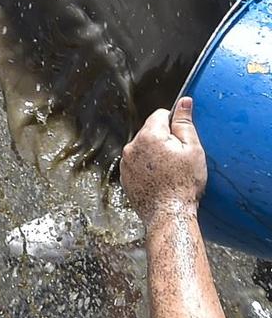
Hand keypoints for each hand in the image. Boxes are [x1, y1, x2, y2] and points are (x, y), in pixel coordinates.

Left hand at [121, 96, 208, 220]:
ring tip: (171, 173)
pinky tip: (161, 181)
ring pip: (144, 149)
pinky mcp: (125, 176)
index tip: (182, 139)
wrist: (169, 215)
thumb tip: (184, 102)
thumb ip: (185, 123)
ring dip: (155, 155)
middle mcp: (131, 146)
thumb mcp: (193, 150)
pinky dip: (148, 169)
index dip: (174, 125)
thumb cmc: (184, 184)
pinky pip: (138, 164)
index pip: (160, 115)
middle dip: (165, 140)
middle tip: (179, 160)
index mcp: (148, 136)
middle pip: (151, 132)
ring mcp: (125, 162)